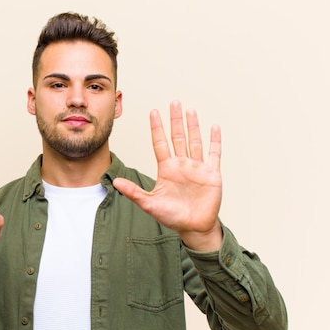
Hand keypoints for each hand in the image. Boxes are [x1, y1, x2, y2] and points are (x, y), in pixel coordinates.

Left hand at [113, 101, 222, 250]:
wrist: (193, 227)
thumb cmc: (171, 216)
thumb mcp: (149, 203)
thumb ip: (133, 192)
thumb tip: (115, 182)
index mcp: (167, 169)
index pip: (160, 143)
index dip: (157, 128)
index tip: (153, 112)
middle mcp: (182, 164)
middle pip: (178, 137)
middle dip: (175, 120)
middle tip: (174, 102)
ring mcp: (197, 168)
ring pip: (195, 141)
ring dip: (193, 126)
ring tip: (190, 110)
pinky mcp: (211, 174)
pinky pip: (214, 154)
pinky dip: (214, 140)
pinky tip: (214, 127)